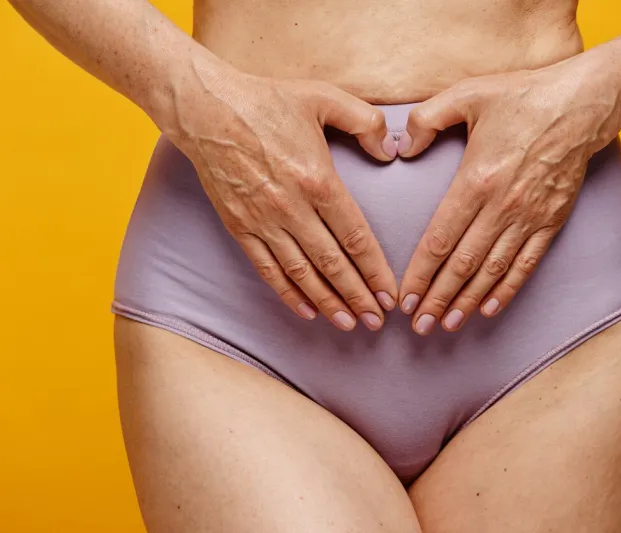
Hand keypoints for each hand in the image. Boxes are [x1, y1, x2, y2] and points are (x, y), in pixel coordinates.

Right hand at [166, 58, 399, 330]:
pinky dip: (287, 293)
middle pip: (332, 264)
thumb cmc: (267, 101)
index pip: (355, 237)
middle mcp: (291, 208)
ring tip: (348, 324)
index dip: (375, 271)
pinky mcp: (239, 226)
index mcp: (318, 180)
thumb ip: (366, 122)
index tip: (389, 294)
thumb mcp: (325, 97)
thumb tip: (389, 152)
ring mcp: (263, 221)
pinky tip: (306, 311)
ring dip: (327, 302)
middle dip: (357, 297)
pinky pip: (267, 268)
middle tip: (377, 322)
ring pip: (301, 273)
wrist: (206, 109)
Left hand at [395, 61, 619, 334]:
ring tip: (447, 325)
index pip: (439, 240)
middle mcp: (501, 206)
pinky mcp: (551, 222)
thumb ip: (425, 120)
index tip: (404, 298)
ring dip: (467, 302)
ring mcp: (528, 218)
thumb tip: (401, 150)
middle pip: (462, 265)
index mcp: (476, 180)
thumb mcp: (465, 94)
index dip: (420, 274)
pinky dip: (506, 290)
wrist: (581, 104)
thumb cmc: (520, 96)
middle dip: (437, 299)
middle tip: (418, 327)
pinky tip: (489, 308)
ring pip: (492, 271)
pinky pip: (525, 265)